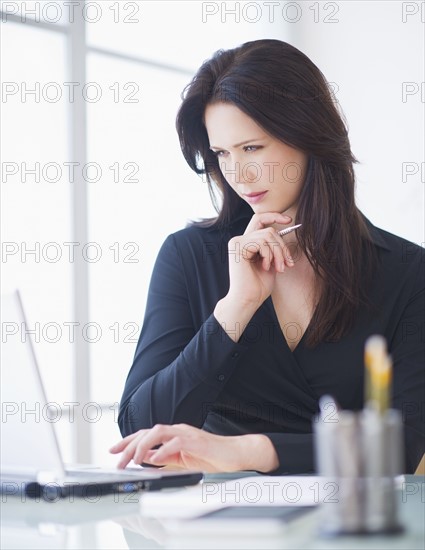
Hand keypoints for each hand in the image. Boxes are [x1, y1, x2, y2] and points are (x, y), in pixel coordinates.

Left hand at [109, 423, 278, 472]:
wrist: (235, 454)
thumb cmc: (212, 457)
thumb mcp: (181, 460)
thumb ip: (163, 457)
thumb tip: (144, 458)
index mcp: (173, 434)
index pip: (145, 434)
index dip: (127, 441)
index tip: (113, 450)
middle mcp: (177, 430)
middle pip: (148, 431)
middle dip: (129, 445)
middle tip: (117, 459)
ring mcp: (187, 433)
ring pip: (158, 431)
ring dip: (142, 445)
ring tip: (133, 459)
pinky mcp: (196, 440)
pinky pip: (176, 442)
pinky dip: (163, 450)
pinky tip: (155, 458)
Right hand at [226, 212, 294, 308]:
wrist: (247, 300)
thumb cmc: (258, 286)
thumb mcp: (271, 263)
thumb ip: (274, 249)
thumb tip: (285, 234)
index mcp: (247, 242)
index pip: (259, 219)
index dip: (274, 216)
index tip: (289, 220)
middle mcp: (239, 240)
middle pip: (268, 228)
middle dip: (282, 245)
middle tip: (287, 263)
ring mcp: (237, 242)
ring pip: (267, 235)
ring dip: (278, 252)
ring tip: (278, 268)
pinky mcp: (238, 247)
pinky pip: (261, 242)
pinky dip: (269, 255)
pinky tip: (265, 267)